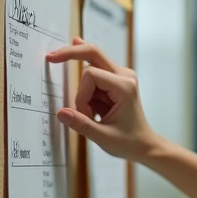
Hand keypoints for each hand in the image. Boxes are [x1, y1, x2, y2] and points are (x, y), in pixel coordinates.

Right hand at [45, 38, 158, 161]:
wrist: (144, 145)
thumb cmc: (129, 142)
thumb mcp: (103, 137)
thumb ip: (81, 124)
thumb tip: (60, 113)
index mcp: (125, 86)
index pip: (90, 75)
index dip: (81, 95)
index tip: (86, 115)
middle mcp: (125, 75)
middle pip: (93, 52)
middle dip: (71, 54)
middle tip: (51, 57)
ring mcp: (121, 76)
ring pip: (90, 67)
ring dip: (83, 91)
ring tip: (93, 113)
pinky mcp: (116, 80)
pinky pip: (94, 75)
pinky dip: (86, 89)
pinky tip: (84, 92)